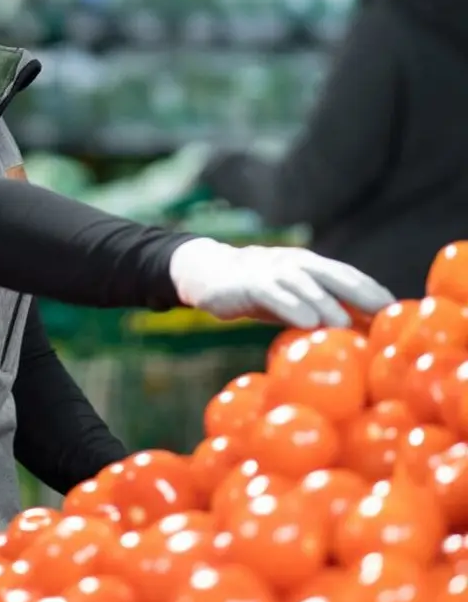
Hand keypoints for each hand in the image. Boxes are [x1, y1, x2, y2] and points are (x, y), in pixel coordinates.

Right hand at [169, 238, 394, 328]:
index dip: (372, 291)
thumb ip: (317, 310)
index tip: (397, 313)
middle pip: (335, 275)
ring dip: (328, 304)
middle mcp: (295, 263)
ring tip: (347, 326)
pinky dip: (292, 306)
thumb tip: (355, 338)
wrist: (205, 272)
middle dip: (362, 294)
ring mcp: (271, 270)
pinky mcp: (248, 283)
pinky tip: (307, 322)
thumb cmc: (255, 290)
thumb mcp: (290, 297)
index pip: (348, 275)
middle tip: (385, 317)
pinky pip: (273, 293)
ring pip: (306, 284)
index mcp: (309, 265)